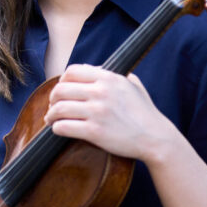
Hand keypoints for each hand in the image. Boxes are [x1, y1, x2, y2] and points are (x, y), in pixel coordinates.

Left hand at [44, 65, 175, 161]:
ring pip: (59, 108)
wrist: (155, 137)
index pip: (72, 71)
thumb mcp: (134, 85)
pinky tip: (59, 130)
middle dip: (52, 98)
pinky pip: (64, 127)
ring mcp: (97, 112)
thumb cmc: (145, 113)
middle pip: (61, 89)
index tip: (62, 90)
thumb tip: (94, 69)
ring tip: (52, 119)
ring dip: (51, 114)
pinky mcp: (94, 131)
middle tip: (53, 106)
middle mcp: (101, 92)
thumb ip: (113, 75)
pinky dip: (57, 128)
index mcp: (109, 78)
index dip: (62, 80)